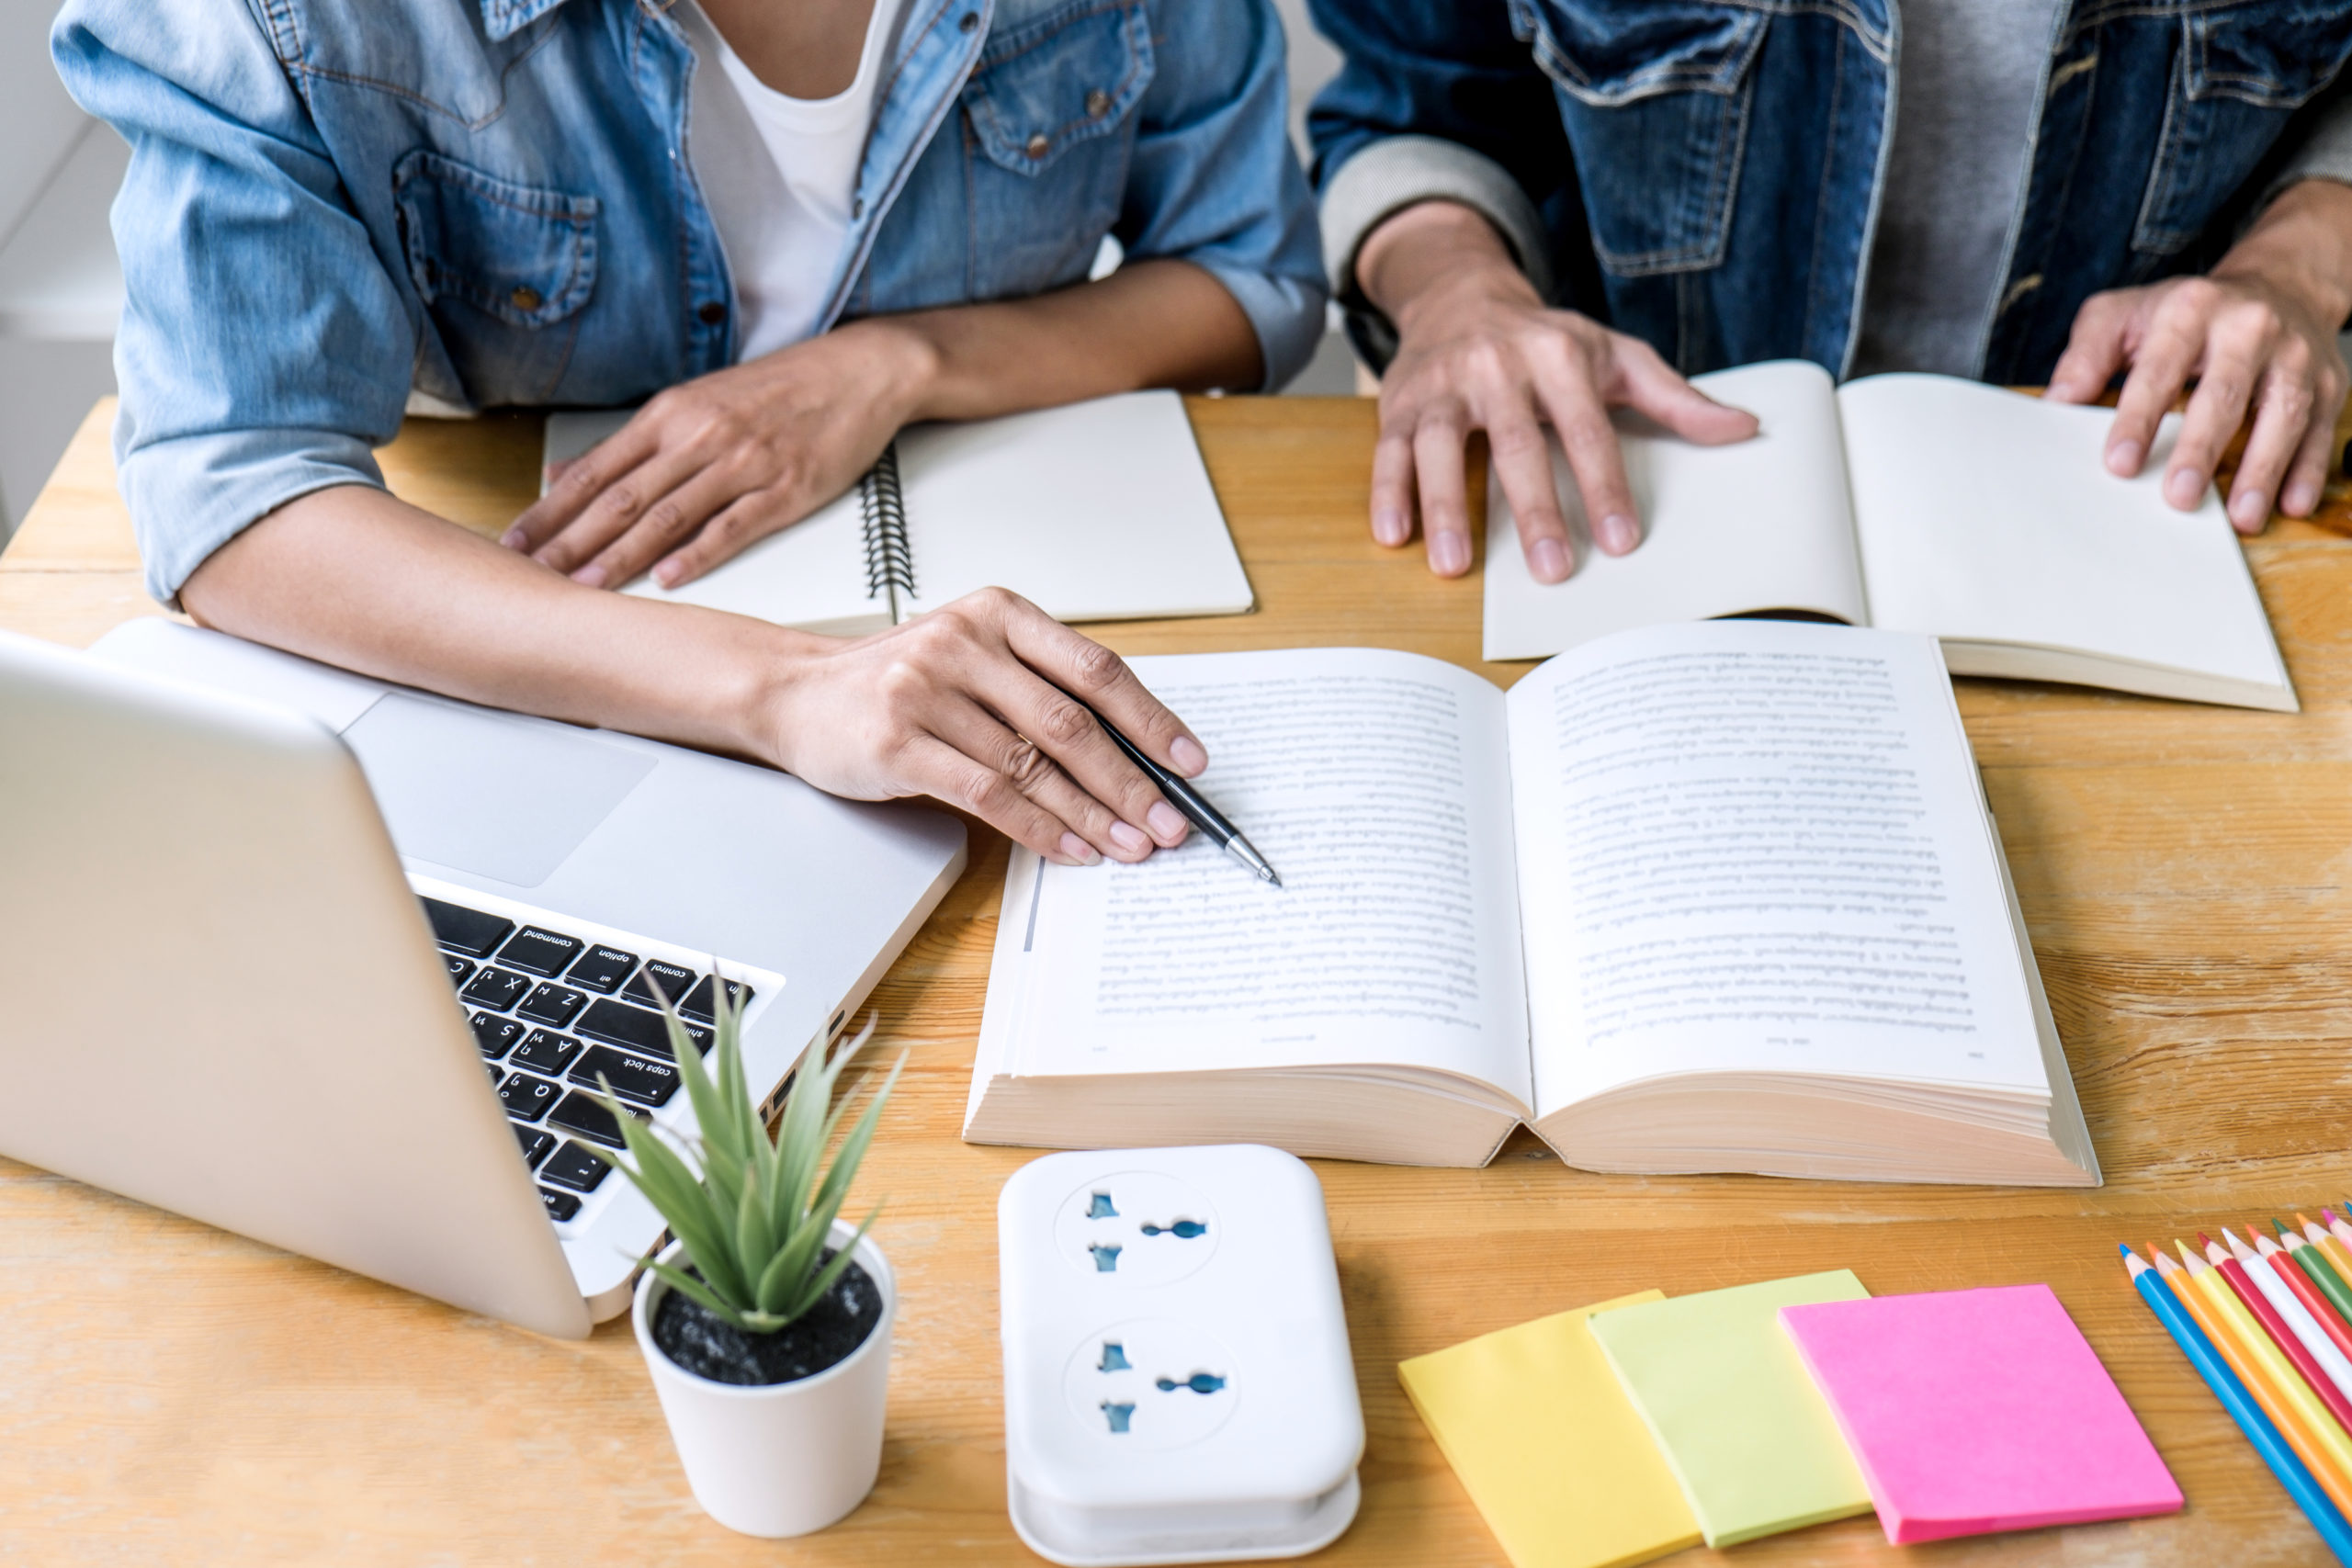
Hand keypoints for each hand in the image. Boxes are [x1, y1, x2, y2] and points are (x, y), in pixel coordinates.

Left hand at [503, 319, 938, 588]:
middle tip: (533, 576)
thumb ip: (635, 444)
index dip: (551, 511)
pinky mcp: (786, 487)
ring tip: (586, 586)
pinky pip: (733, 525)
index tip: (515, 543)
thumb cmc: (778, 391)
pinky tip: (670, 575)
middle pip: (622, 497)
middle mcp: (700, 436)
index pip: (595, 471)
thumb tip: (568, 475)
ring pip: (669, 514)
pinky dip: (698, 552)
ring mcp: (743, 462)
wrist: (857, 372)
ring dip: (623, 555)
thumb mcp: (698, 404)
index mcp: (671, 414)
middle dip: (571, 541)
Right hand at [757, 587, 1206, 866]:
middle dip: (1131, 781)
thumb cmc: (895, 682)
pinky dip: (1038, 826)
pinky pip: (988, 793)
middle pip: (1071, 721)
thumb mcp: (972, 659)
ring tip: (1130, 845)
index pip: (1095, 668)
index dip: (1150, 719)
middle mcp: (966, 643)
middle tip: (1169, 822)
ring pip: (1033, 763)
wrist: (795, 692)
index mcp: (999, 615)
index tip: (1189, 761)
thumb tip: (1131, 755)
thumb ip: (1039, 689)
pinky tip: (1069, 848)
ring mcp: (927, 690)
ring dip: (1092, 814)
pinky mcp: (898, 741)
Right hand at [1355, 201, 1758, 581]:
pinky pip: (1389, 451)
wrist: (1461, 296)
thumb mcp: (1614, 356)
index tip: (1621, 540)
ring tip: (1453, 566)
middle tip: (1552, 568)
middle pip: (1516, 444)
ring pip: (1442, 448)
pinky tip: (1395, 537)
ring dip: (1446, 507)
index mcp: (1558, 356)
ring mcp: (1443, 385)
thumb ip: (1673, 398)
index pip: (1585, 428)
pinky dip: (1388, 494)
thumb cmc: (1547, 342)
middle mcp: (1497, 366)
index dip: (1604, 486)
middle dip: (1534, 510)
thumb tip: (1742, 429)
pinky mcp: (1399, 404)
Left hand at [2047, 179, 2351, 532]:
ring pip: (2283, 414)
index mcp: (2190, 310)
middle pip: (2224, 395)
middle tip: (2180, 498)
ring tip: (2241, 517)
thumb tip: (2058, 400)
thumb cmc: (2186, 312)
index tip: (2119, 464)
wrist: (2279, 283)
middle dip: (2202, 449)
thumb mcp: (2125, 313)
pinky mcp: (2328, 382)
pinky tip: (2290, 504)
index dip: (2139, 418)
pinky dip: (2309, 469)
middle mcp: (2249, 328)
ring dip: (2264, 469)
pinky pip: (2322, 428)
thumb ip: (2088, 352)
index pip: (2159, 369)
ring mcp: (2294, 355)